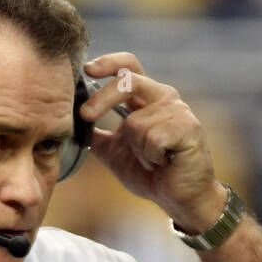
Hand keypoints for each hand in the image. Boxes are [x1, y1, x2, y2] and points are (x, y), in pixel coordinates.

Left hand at [79, 53, 226, 232]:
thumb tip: (73, 126)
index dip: (108, 63)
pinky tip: (164, 162)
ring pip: (136, 123)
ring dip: (137, 151)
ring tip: (152, 160)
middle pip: (128, 82)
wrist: (179, 198)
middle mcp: (163, 98)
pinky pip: (153, 139)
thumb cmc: (151, 174)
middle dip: (102, 99)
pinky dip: (152, 158)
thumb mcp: (114, 153)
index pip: (128, 67)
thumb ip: (97, 137)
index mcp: (146, 98)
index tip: (87, 69)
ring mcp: (178, 111)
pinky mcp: (188, 128)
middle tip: (85, 115)